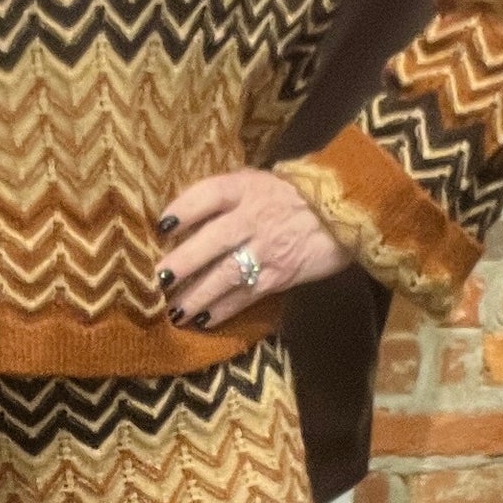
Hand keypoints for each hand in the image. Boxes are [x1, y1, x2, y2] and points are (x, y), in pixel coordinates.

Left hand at [155, 167, 348, 328]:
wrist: (343, 212)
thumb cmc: (291, 196)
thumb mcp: (257, 181)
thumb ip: (225, 195)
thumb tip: (181, 220)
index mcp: (246, 188)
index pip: (208, 194)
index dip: (183, 209)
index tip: (162, 226)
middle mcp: (254, 217)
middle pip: (212, 239)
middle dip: (183, 262)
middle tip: (158, 280)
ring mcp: (267, 248)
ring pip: (226, 275)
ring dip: (197, 295)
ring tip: (174, 311)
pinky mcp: (280, 275)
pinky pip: (246, 296)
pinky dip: (223, 310)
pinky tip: (203, 320)